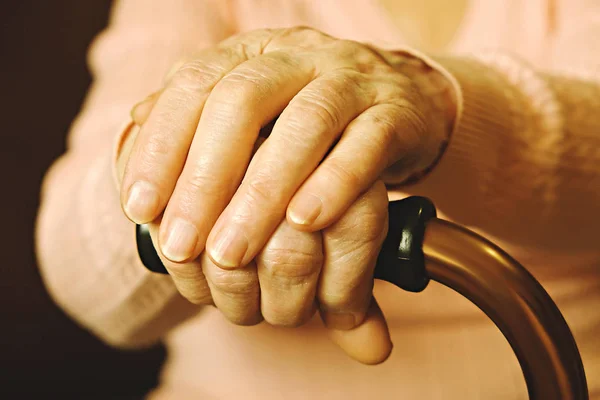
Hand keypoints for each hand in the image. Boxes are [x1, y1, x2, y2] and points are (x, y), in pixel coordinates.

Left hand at [121, 27, 453, 361]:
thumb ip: (197, 112)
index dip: (161, 145)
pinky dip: (334, 183)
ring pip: (306, 122)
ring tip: (231, 252)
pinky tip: (304, 223)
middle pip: (242, 100)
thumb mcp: (253, 102)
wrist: (401, 94)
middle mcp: (299, 57)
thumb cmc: (310, 112)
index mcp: (254, 53)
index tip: (140, 207)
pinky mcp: (396, 113)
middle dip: (205, 177)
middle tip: (182, 244)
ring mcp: (351, 81)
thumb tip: (137, 123)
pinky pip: (367, 144)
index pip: (193, 84)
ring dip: (262, 191)